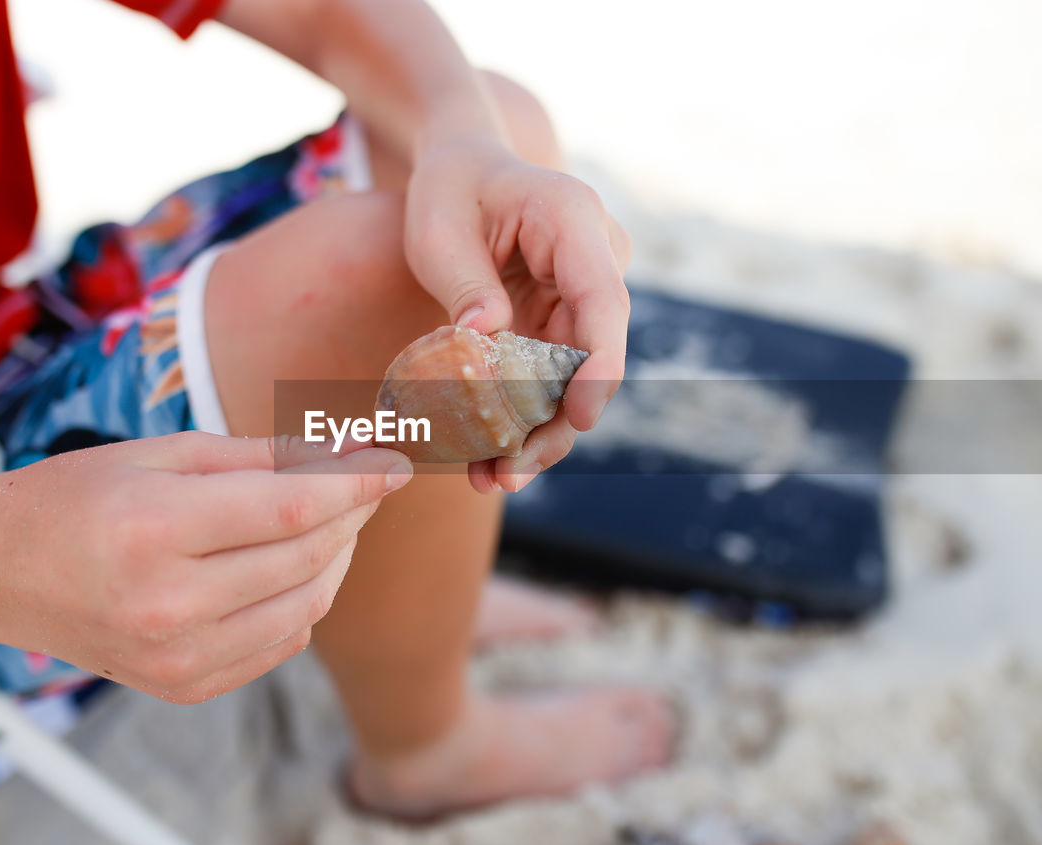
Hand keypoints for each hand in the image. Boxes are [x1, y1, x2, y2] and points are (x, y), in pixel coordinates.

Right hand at [0, 432, 411, 702]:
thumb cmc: (77, 497)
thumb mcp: (162, 454)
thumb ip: (259, 456)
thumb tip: (345, 451)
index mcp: (155, 530)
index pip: (295, 507)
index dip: (359, 481)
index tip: (397, 460)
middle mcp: (168, 603)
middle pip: (309, 555)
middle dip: (354, 511)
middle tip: (365, 478)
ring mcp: (177, 656)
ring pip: (309, 605)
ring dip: (338, 556)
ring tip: (334, 517)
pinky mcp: (186, 685)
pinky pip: (283, 641)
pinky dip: (307, 598)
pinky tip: (297, 563)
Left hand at [403, 134, 631, 493]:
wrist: (465, 168)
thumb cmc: (450, 187)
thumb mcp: (438, 226)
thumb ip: (464, 282)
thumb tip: (482, 342)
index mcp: (572, 220)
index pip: (602, 300)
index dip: (598, 364)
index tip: (579, 416)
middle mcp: (595, 258)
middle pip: (594, 353)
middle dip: (555, 421)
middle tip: (507, 473)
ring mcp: (583, 293)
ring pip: (574, 376)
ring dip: (537, 431)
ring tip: (489, 479)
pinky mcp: (564, 320)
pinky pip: (551, 377)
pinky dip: (522, 416)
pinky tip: (488, 459)